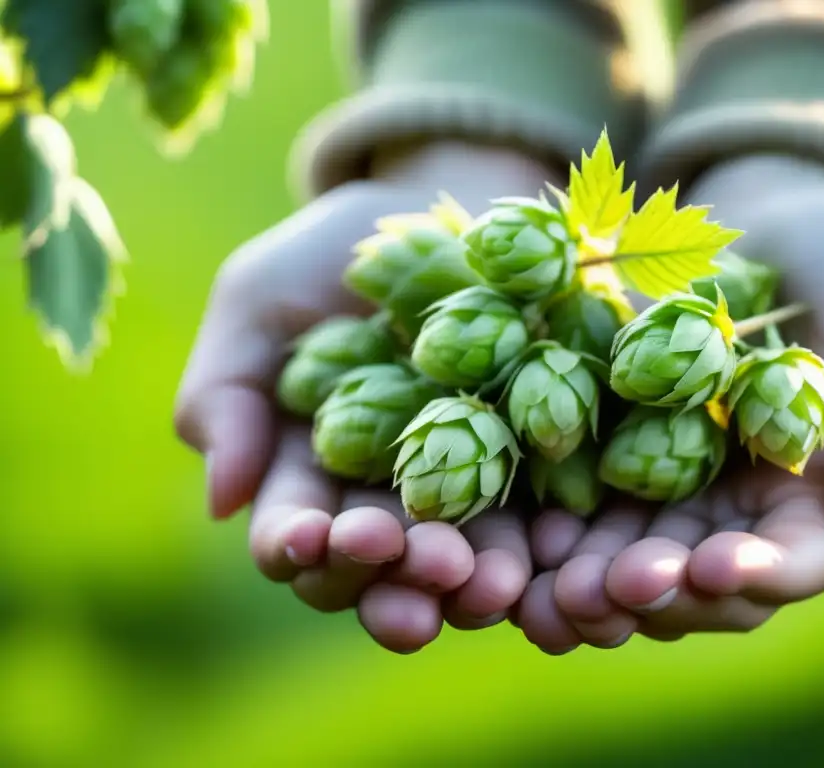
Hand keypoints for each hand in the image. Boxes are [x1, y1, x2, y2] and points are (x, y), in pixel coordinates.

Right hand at [173, 140, 557, 651]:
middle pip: (381, 571)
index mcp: (311, 477)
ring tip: (489, 582)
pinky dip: (547, 545)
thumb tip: (223, 501)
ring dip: (472, 585)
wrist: (446, 207)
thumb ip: (227, 391)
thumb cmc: (334, 256)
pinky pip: (544, 525)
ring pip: (462, 567)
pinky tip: (557, 550)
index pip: (295, 534)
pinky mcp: (540, 474)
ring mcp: (466, 496)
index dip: (300, 545)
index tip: (311, 538)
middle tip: (418, 567)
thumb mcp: (261, 300)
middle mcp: (387, 504)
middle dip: (393, 581)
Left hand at [514, 154, 823, 650]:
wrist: (765, 220)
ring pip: (634, 562)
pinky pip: (580, 507)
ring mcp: (672, 489)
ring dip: (590, 583)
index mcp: (823, 499)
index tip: (712, 568)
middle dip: (653, 591)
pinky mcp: (611, 456)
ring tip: (547, 585)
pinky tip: (520, 535)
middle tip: (596, 590)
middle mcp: (743, 513)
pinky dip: (551, 532)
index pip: (800, 562)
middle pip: (703, 581)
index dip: (759, 575)